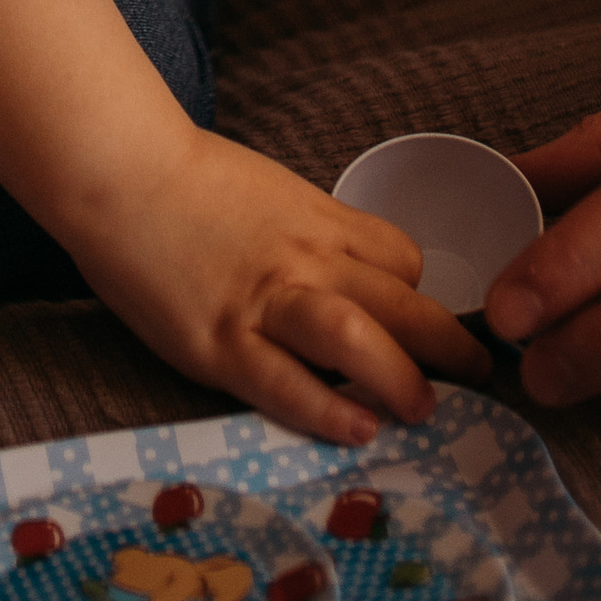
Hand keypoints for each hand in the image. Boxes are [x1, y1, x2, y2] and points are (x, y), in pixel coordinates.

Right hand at [67, 127, 492, 445]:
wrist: (120, 171)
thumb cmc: (186, 180)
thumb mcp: (267, 192)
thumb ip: (307, 231)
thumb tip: (339, 268)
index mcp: (317, 220)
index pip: (401, 258)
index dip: (421, 294)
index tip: (424, 326)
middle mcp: (304, 260)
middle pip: (400, 302)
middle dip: (449, 344)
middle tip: (479, 377)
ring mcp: (263, 303)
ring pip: (356, 337)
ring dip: (402, 378)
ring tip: (427, 410)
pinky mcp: (220, 343)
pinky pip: (286, 382)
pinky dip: (329, 409)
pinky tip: (358, 428)